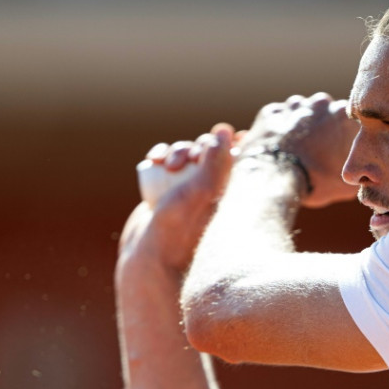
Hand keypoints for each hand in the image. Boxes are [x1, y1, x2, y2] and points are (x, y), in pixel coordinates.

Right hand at [118, 125, 235, 275]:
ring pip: (186, 156)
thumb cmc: (182, 227)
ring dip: (176, 151)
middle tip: (183, 162)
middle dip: (195, 148)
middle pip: (209, 152)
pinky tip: (154, 159)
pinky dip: (159, 156)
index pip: (239, 156)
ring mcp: (188, 193)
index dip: (229, 141)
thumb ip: (216, 159)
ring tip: (168, 164)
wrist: (150, 258)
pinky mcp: (166, 194)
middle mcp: (213, 192)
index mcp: (233, 194)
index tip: (220, 136)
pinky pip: (165, 164)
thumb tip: (224, 130)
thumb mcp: (204, 189)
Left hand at [237, 92, 357, 207]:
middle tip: (315, 150)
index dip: (342, 134)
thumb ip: (358, 173)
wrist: (275, 179)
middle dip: (320, 126)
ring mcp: (293, 105)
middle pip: (323, 112)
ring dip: (299, 125)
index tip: (336, 148)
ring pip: (299, 111)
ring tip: (295, 149)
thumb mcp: (347, 185)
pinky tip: (277, 147)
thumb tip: (361, 179)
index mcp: (343, 115)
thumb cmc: (315, 182)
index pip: (347, 119)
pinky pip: (277, 118)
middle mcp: (319, 103)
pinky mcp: (271, 112)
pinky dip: (277, 129)